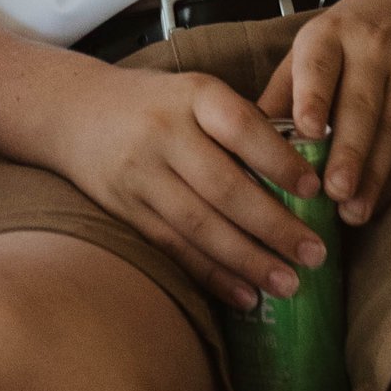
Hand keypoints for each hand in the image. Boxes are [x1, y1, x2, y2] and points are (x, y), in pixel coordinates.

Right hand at [49, 62, 330, 313]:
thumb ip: (242, 126)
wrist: (74, 110)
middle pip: (223, 186)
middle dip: (274, 225)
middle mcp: (164, 133)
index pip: (241, 126)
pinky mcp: (128, 210)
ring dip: (248, 260)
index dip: (279, 159)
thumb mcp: (197, 93)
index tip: (315, 190)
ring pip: (200, 225)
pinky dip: (213, 275)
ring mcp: (142, 175)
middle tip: (316, 253)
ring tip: (289, 284)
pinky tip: (245, 297)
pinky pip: (175, 248)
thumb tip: (304, 177)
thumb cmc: (156, 103)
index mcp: (193, 95)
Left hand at [261, 0, 390, 224]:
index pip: (321, 65)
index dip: (314, 97)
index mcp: (331, 34)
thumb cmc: (352, 37)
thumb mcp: (313, 47)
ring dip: (374, 175)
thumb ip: (284, 92)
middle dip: (348, 152)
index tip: (308, 131)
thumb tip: (243, 141)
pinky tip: (379, 200)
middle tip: (333, 192)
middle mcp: (373, 49)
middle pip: (361, 105)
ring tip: (354, 212)